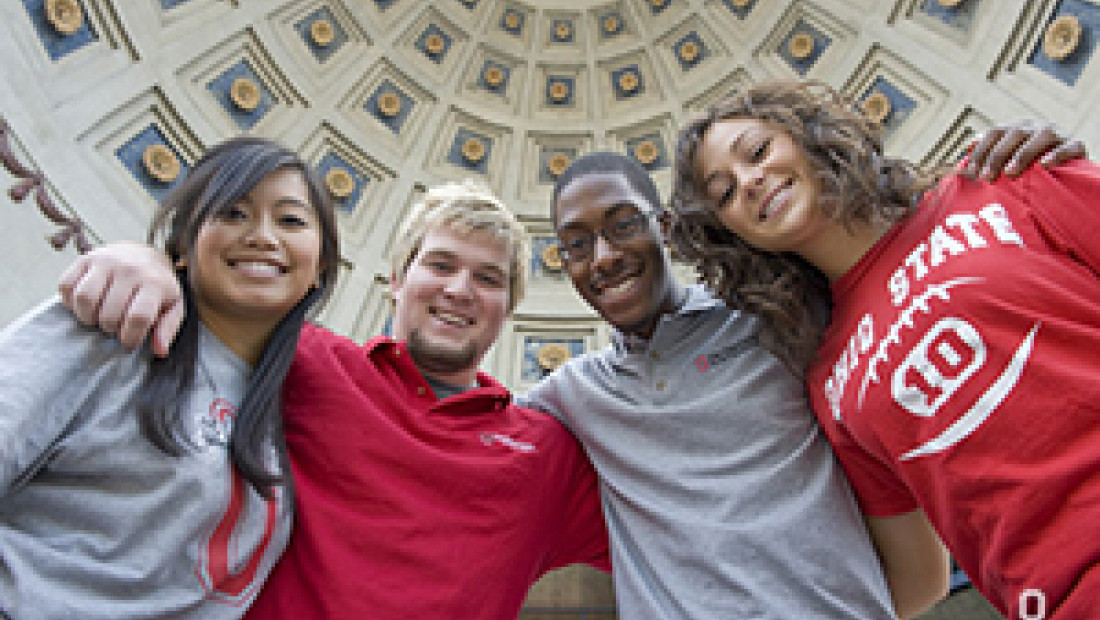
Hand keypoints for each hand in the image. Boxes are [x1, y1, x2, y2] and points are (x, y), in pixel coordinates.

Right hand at [58, 242, 182, 356]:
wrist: (145, 253)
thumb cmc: (157, 286)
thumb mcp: (173, 307)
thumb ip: (168, 329)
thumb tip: (159, 351)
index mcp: (155, 283)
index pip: (137, 317)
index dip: (129, 337)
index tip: (128, 343)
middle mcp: (129, 269)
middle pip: (108, 313)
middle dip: (109, 328)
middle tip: (114, 326)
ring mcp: (105, 261)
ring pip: (84, 298)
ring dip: (87, 316)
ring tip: (97, 317)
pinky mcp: (85, 257)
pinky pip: (66, 285)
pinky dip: (70, 301)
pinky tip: (84, 305)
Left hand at [962, 121, 1086, 180]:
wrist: (1066, 166)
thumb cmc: (1027, 166)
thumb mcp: (1006, 160)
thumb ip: (987, 155)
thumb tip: (965, 152)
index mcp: (1015, 129)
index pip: (994, 132)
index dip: (981, 150)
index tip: (972, 171)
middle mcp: (1034, 127)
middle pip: (1013, 133)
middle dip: (997, 155)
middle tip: (987, 177)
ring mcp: (1057, 133)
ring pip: (1041, 136)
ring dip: (1023, 154)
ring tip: (1010, 172)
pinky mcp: (1075, 144)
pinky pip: (1068, 146)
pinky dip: (1057, 154)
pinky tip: (1044, 165)